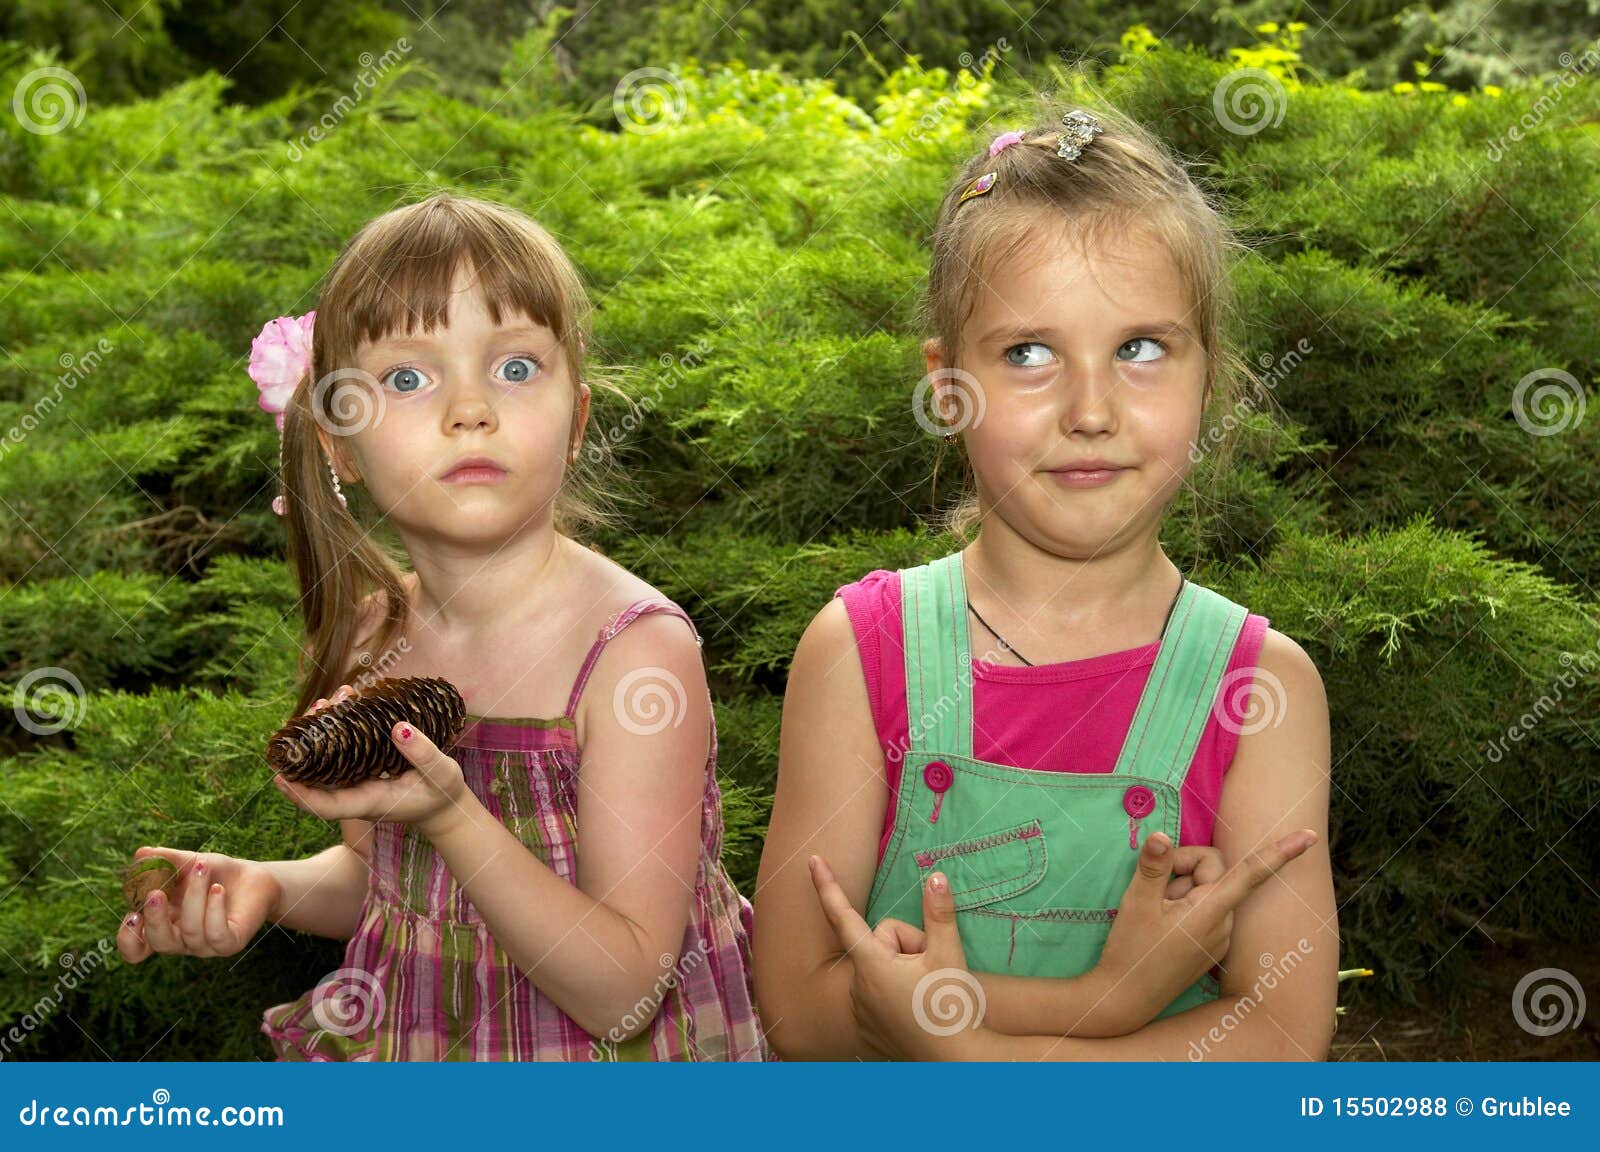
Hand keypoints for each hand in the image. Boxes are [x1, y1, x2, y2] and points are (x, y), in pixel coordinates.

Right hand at [116, 847, 280, 961]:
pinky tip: (218, 889)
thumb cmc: (215, 873)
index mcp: (163, 926)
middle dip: (155, 919)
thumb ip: (164, 860)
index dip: (128, 939)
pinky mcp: (230, 943)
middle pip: (160, 943)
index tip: (131, 914)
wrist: (253, 877)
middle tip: (155, 893)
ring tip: (202, 868)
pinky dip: (214, 909)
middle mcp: (182, 941)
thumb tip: (140, 853)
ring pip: (191, 932)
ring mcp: (206, 945)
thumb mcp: (188, 862)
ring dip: (194, 897)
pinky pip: (217, 934)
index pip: (136, 950)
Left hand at [272, 692, 471, 836]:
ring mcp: (357, 781)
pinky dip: (337, 730)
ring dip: (319, 733)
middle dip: (303, 752)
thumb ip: (422, 753)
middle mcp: (356, 794)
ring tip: (324, 701)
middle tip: (305, 718)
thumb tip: (397, 727)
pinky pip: (341, 751)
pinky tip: (341, 705)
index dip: (300, 795)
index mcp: (369, 802)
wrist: (445, 805)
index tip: (280, 778)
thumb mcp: (441, 773)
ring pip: (326, 761)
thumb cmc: (443, 793)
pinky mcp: (363, 768)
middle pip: (316, 780)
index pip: (326, 806)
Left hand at [809, 854, 984, 1060]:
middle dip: (905, 946)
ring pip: (879, 971)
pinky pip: (877, 999)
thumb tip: (936, 877)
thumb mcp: (950, 955)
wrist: (958, 1065)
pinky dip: (895, 998)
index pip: (843, 916)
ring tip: (927, 994)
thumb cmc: (952, 1008)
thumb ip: (939, 913)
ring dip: (901, 972)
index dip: (827, 886)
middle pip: (878, 944)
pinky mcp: (868, 1035)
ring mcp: (861, 1014)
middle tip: (931, 967)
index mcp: (872, 965)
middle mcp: (858, 990)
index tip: (812, 860)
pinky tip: (916, 1014)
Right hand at [1088, 828, 1316, 1033]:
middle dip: (1184, 868)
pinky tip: (1160, 924)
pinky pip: (1204, 911)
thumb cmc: (1131, 952)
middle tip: (1153, 886)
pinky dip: (1183, 906)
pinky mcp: (1210, 947)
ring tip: (1153, 912)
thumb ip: (1153, 867)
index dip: (1281, 851)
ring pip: (1206, 891)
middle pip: (1215, 872)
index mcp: (1211, 911)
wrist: (1126, 1000)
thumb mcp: (1136, 904)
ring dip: (1180, 889)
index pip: (1252, 872)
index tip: (1310, 836)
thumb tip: (1162, 835)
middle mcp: (1224, 925)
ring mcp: (1219, 938)